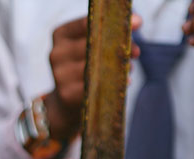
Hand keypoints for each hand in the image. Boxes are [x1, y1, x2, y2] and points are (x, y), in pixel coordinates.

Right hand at [44, 15, 140, 141]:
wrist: (65, 102)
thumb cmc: (83, 67)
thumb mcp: (90, 45)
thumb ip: (108, 33)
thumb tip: (137, 22)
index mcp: (61, 35)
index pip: (87, 24)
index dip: (113, 23)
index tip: (137, 23)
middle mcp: (56, 54)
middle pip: (93, 45)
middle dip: (119, 46)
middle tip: (136, 52)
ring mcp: (59, 75)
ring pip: (96, 66)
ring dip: (118, 66)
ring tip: (129, 68)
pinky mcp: (66, 94)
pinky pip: (95, 86)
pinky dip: (113, 83)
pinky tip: (124, 82)